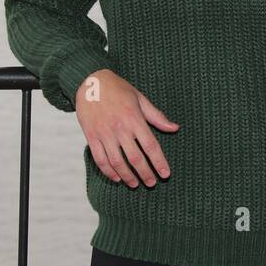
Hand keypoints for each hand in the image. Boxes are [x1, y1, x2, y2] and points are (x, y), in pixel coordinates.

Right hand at [74, 69, 177, 187]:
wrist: (90, 81)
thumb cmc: (118, 89)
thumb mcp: (140, 98)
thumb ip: (157, 116)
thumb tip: (175, 128)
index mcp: (134, 118)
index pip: (150, 146)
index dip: (159, 162)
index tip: (165, 174)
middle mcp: (119, 128)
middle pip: (135, 158)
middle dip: (145, 174)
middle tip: (152, 184)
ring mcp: (104, 133)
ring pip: (117, 162)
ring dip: (127, 176)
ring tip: (135, 184)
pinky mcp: (91, 136)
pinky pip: (100, 159)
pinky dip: (108, 172)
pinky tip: (116, 178)